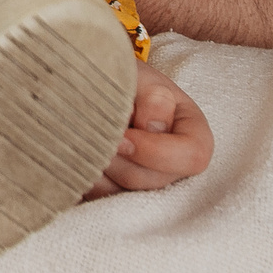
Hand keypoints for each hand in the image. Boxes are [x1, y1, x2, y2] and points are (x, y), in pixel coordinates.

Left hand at [86, 60, 213, 197]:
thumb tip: (153, 127)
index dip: (155, 151)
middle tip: (95, 127)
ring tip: (88, 131)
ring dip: (97, 162)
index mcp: (193, 134)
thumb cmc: (123, 78)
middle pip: (150, 180)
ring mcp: (144, 183)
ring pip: (120, 192)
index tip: (122, 136)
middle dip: (118, 156)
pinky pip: (97, 196)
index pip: (192, 156)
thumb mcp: (141, 77)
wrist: (93, 85)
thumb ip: (154, 97)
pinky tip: (79, 146)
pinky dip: (83, 172)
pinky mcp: (115, 192)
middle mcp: (174, 165)